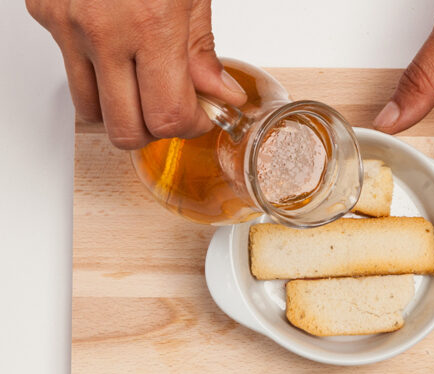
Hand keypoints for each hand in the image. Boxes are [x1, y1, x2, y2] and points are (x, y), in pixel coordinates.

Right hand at [26, 0, 247, 148]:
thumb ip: (202, 51)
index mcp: (151, 25)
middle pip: (125, 129)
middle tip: (171, 109)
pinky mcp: (45, 15)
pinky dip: (95, 72)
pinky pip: (69, 68)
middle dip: (154, 130)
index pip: (169, 116)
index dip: (190, 127)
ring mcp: (67, 26)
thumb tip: (220, 95)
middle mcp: (103, 31)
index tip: (201, 115)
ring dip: (120, 110)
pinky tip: (115, 49)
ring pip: (90, 111)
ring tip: (142, 85)